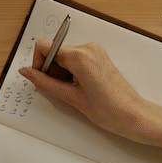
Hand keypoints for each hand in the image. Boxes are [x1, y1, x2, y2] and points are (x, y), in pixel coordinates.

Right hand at [20, 40, 161, 161]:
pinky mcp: (99, 57)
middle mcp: (88, 48)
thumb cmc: (109, 110)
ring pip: (64, 56)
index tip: (40, 79)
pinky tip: (78, 89)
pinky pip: (76, 59)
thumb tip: (27, 73)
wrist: (134, 116)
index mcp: (80, 56)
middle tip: (59, 91)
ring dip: (61, 73)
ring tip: (72, 92)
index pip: (44, 46)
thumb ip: (45, 83)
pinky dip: (71, 72)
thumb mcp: (71, 98)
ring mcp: (95, 51)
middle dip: (50, 70)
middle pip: (54, 51)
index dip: (38, 63)